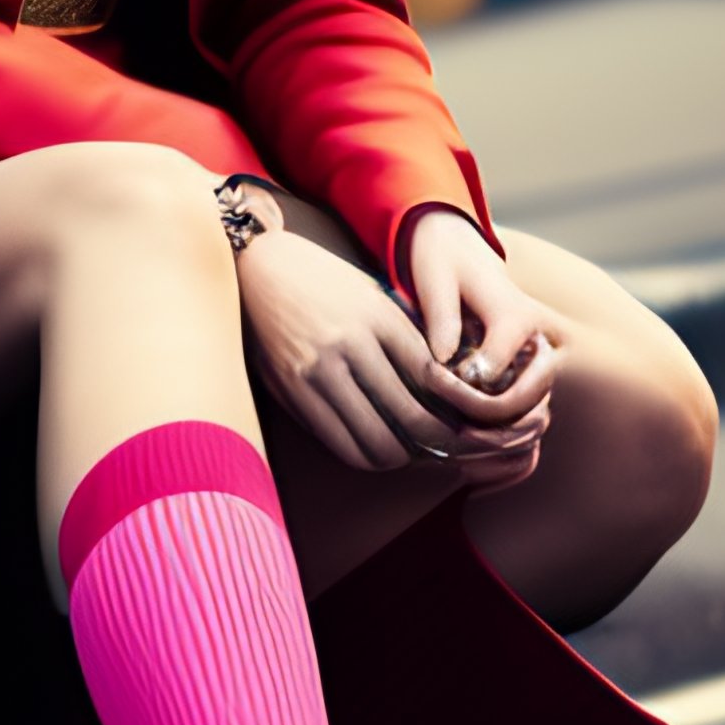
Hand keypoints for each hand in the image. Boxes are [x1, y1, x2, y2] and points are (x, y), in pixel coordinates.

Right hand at [235, 222, 555, 481]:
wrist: (256, 267)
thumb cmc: (322, 281)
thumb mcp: (371, 297)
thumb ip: (404, 338)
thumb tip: (446, 389)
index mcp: (377, 317)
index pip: (433, 380)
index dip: (457, 410)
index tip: (468, 423)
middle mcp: (349, 345)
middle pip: (412, 418)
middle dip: (439, 443)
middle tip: (450, 450)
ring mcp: (317, 372)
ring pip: (377, 442)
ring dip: (402, 457)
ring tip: (411, 454)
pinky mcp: (291, 392)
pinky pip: (340, 443)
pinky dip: (365, 455)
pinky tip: (375, 448)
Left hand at [394, 206, 561, 488]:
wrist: (460, 252)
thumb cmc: (442, 262)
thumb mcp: (435, 275)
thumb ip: (442, 315)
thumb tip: (443, 362)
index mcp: (517, 314)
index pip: (501, 363)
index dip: (465, 383)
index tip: (431, 378)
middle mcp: (538, 343)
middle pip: (531, 400)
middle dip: (487, 417)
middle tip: (446, 421)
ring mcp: (538, 367)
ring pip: (535, 420)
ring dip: (498, 441)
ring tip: (455, 442)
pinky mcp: (528, 383)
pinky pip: (531, 429)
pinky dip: (509, 452)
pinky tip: (472, 463)